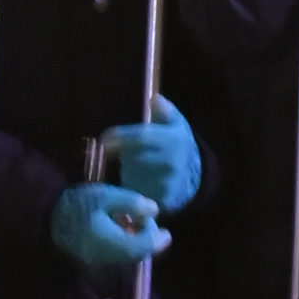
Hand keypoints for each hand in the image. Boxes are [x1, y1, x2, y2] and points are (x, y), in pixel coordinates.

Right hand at [53, 174, 173, 275]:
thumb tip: (155, 211)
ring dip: (137, 243)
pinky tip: (121, 229)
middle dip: (147, 240)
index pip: (142, 248)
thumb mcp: (105, 196)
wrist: (48, 216)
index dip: (156, 240)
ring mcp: (98, 261)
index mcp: (110, 242)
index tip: (166, 230)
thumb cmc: (78, 203)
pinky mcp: (92, 260)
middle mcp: (106, 257)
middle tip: (147, 221)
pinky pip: (116, 256)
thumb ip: (131, 203)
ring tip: (134, 222)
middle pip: (136, 255)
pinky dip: (125, 245)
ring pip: (127, 257)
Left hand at [91, 104, 200, 218]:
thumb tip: (154, 99)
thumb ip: (164, 110)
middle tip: (128, 153)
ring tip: (138, 167)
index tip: (103, 139)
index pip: (142, 137)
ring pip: (132, 175)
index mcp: (174, 139)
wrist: (195, 175)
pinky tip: (139, 180)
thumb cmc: (178, 144)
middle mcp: (171, 161)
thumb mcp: (175, 123)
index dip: (121, 137)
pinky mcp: (162, 199)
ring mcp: (167, 182)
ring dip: (128, 170)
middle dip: (125, 155)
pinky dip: (132, 186)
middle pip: (133, 158)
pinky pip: (136, 191)